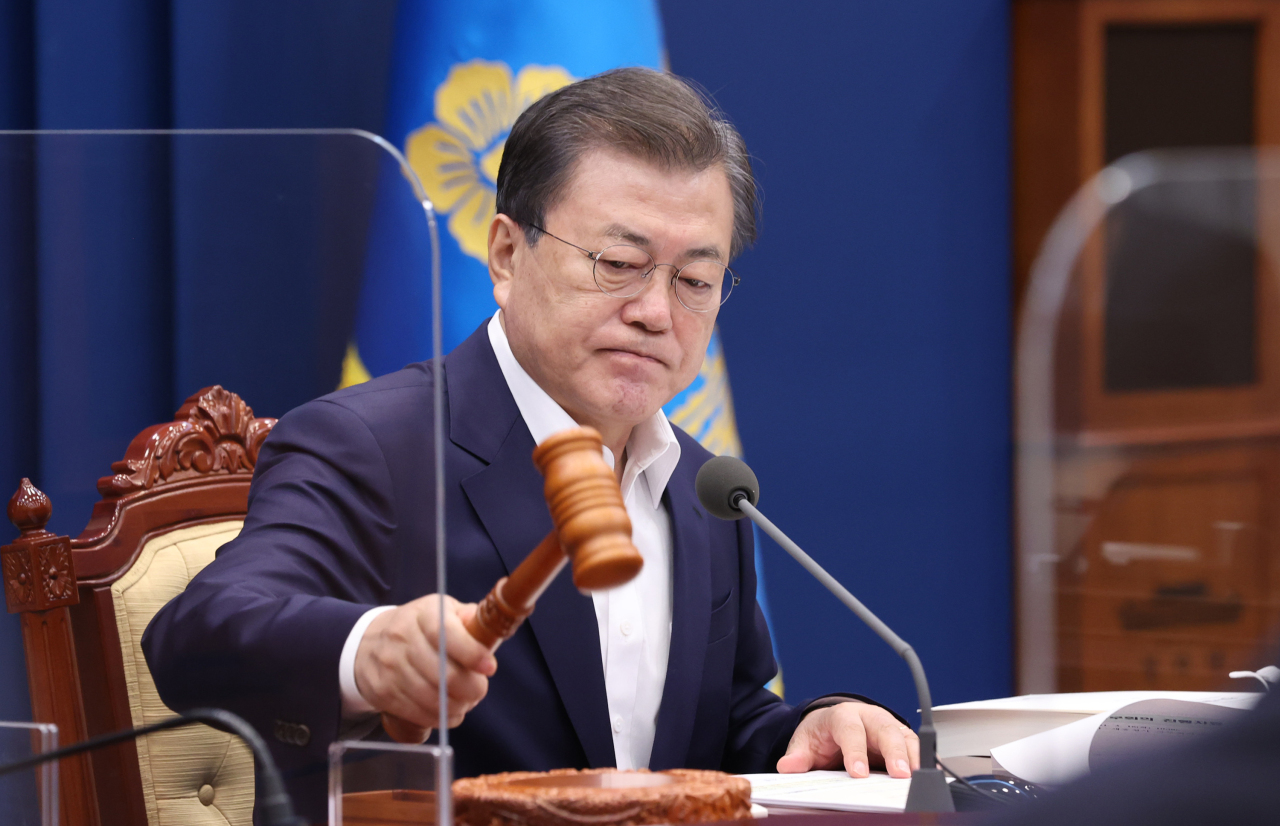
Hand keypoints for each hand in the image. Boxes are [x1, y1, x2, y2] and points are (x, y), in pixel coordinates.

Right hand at [354, 594, 497, 740]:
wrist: (367, 643)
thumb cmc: (418, 627)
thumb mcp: (441, 610)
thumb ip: (468, 619)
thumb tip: (490, 634)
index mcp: (424, 613)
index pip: (447, 634)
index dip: (472, 654)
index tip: (489, 667)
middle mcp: (403, 638)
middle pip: (445, 674)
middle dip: (471, 688)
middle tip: (479, 689)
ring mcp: (391, 667)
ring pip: (433, 698)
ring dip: (458, 706)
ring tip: (466, 702)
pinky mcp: (384, 692)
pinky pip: (418, 713)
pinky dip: (441, 718)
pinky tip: (450, 712)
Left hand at [777, 701, 919, 778]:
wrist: (833, 723)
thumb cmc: (822, 733)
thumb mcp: (805, 742)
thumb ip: (798, 755)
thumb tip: (788, 766)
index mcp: (843, 715)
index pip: (850, 731)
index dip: (855, 751)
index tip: (858, 773)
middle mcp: (869, 716)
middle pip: (884, 730)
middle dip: (894, 752)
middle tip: (900, 775)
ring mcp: (887, 725)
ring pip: (903, 736)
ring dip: (912, 756)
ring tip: (916, 777)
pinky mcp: (900, 737)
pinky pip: (915, 746)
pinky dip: (923, 759)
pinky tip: (930, 774)